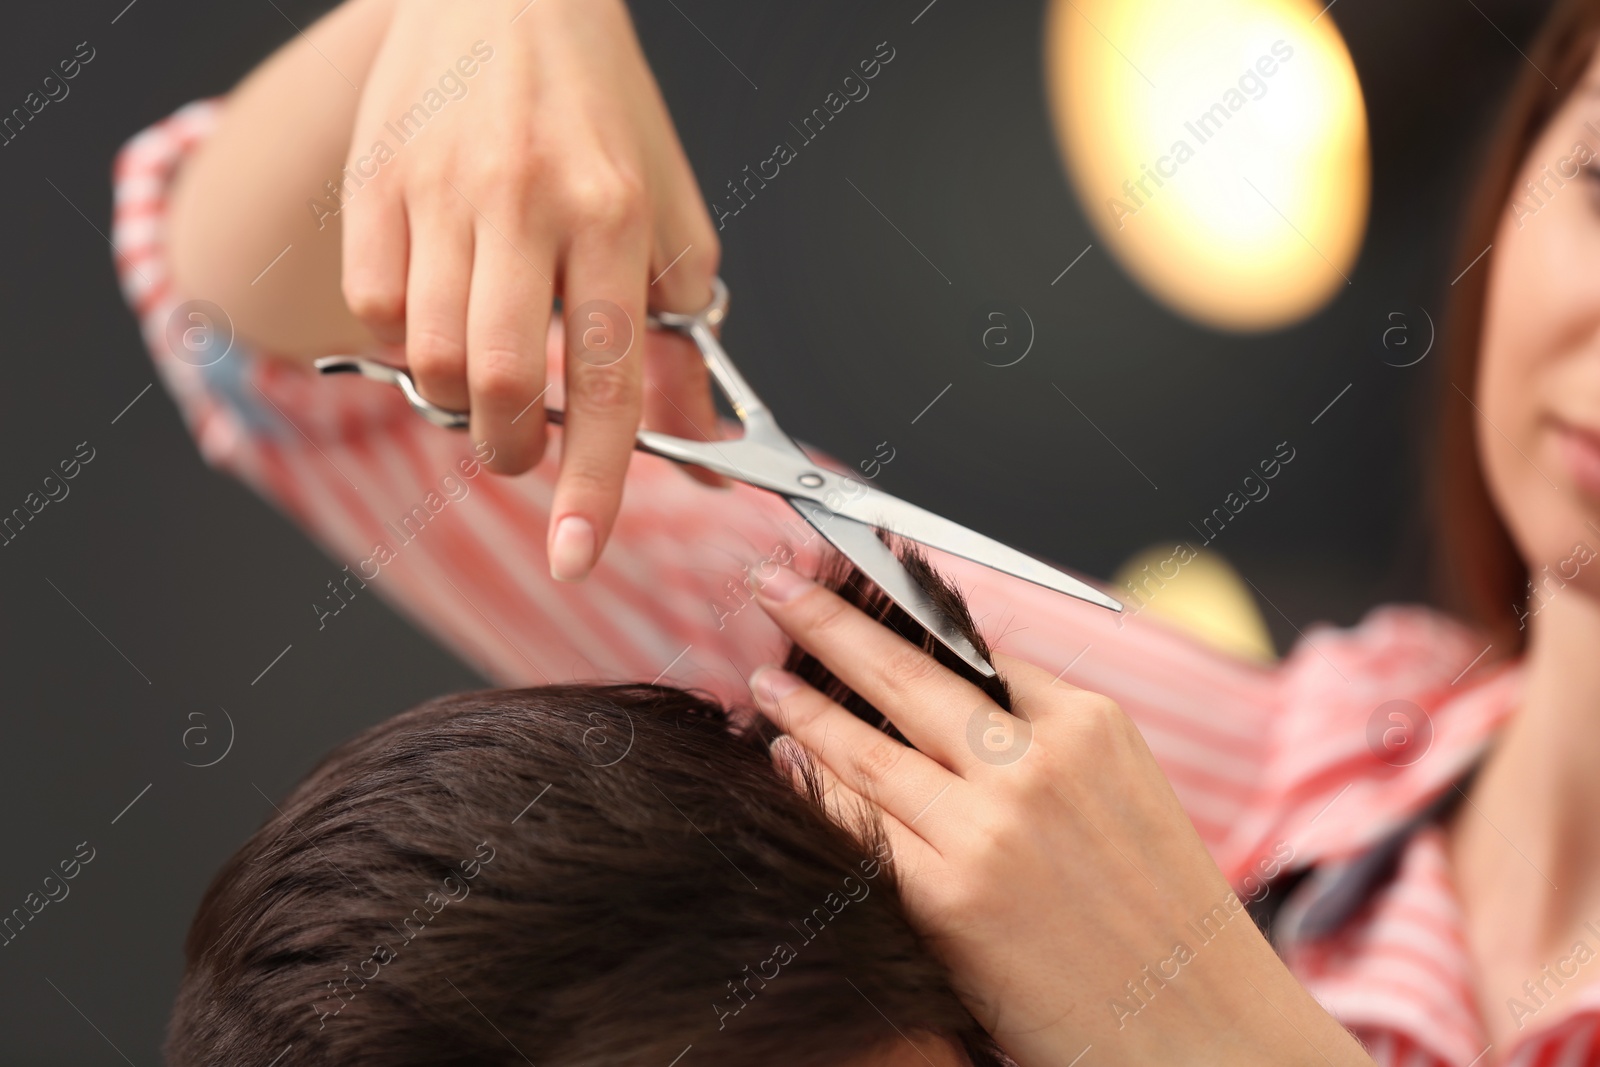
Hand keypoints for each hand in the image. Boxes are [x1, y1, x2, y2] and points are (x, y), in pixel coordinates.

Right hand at [340, 0, 722, 580]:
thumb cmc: (600, 115)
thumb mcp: (668, 221)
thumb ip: (679, 342)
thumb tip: (700, 451)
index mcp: (614, 212)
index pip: (608, 376)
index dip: (594, 481)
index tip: (575, 554)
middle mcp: (524, 200)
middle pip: (501, 382)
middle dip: (515, 450)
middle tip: (527, 446)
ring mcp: (438, 189)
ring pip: (429, 359)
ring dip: (463, 402)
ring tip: (489, 368)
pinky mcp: (372, 181)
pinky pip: (373, 311)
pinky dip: (405, 342)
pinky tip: (439, 310)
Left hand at [747, 565, 1373, 1066]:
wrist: (1202, 1025)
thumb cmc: (1163, 913)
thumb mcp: (1127, 789)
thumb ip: (1045, 737)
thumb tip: (951, 692)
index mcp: (1091, 723)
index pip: (973, 650)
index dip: (901, 616)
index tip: (856, 589)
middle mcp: (1039, 762)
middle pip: (907, 672)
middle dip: (827, 620)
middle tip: (772, 585)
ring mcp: (992, 827)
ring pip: (868, 747)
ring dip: (803, 706)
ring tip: (764, 679)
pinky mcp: (953, 897)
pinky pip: (860, 826)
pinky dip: (814, 786)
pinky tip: (785, 761)